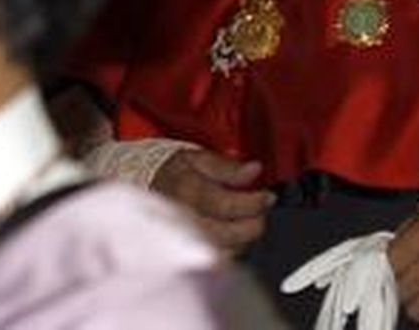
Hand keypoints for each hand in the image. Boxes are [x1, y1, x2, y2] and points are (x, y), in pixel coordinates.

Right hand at [150, 148, 273, 250]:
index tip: (268, 197)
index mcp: (186, 191)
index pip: (226, 205)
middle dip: (253, 223)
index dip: (253, 203)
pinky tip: (235, 235)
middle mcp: (184, 219)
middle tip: (261, 210)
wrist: (151, 191)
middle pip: (228, 233)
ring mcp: (185, 241)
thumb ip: (228, 167)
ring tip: (248, 221)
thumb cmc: (176, 174)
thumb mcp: (199, 158)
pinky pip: (217, 260)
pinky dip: (233, 249)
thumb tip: (254, 170)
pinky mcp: (188, 255)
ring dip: (244, 237)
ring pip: (225, 250)